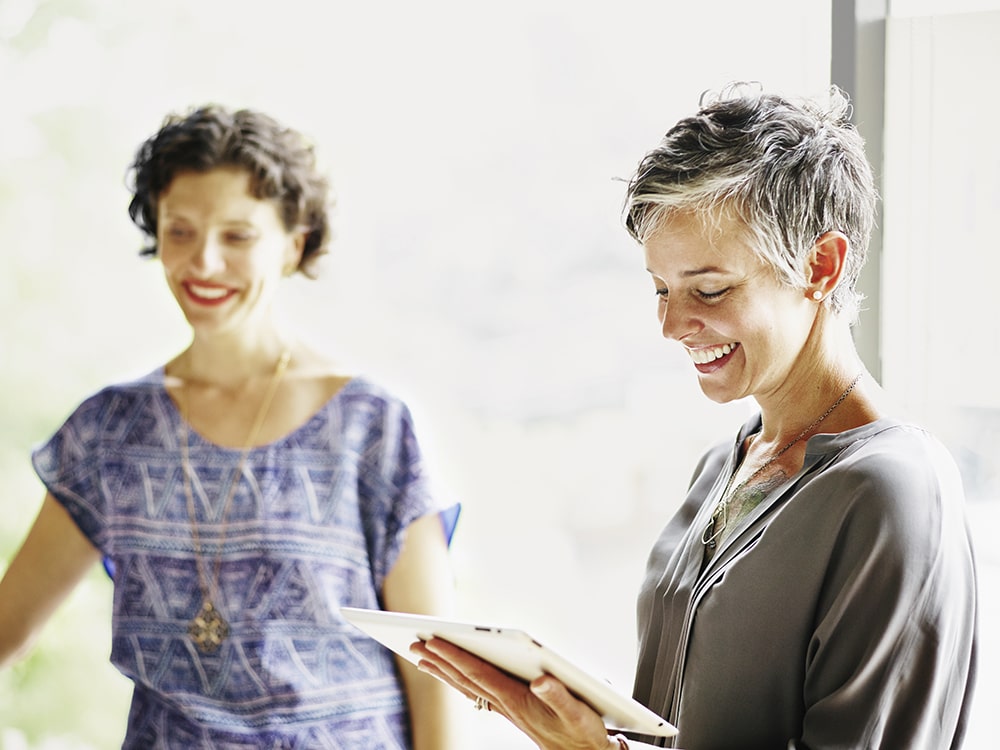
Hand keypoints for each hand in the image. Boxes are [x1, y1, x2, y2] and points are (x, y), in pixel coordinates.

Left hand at [411, 637, 614, 749]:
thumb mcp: (576, 712)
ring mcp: (506, 708)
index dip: (455, 656)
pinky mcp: (511, 710)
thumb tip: (540, 681)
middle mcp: (506, 704)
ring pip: (467, 686)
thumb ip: (558, 695)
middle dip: (440, 661)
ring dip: (444, 671)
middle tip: (415, 644)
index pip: (478, 673)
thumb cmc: (581, 731)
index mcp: (517, 700)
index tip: (433, 641)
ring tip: (423, 659)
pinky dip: (460, 680)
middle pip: (465, 679)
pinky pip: (477, 692)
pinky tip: (454, 675)